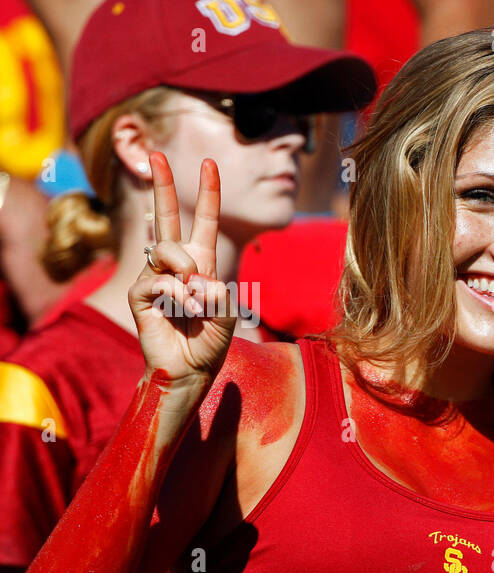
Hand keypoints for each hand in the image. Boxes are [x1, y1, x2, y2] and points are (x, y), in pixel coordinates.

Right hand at [127, 152, 235, 390]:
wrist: (190, 368)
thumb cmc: (210, 341)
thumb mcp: (226, 313)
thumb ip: (217, 291)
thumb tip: (195, 277)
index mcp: (201, 262)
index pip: (204, 222)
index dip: (208, 193)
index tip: (209, 164)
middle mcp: (175, 264)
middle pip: (166, 216)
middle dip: (162, 184)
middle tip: (156, 154)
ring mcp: (153, 275)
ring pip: (169, 252)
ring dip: (188, 277)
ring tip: (196, 305)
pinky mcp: (139, 293)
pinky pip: (160, 280)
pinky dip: (178, 297)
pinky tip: (184, 313)